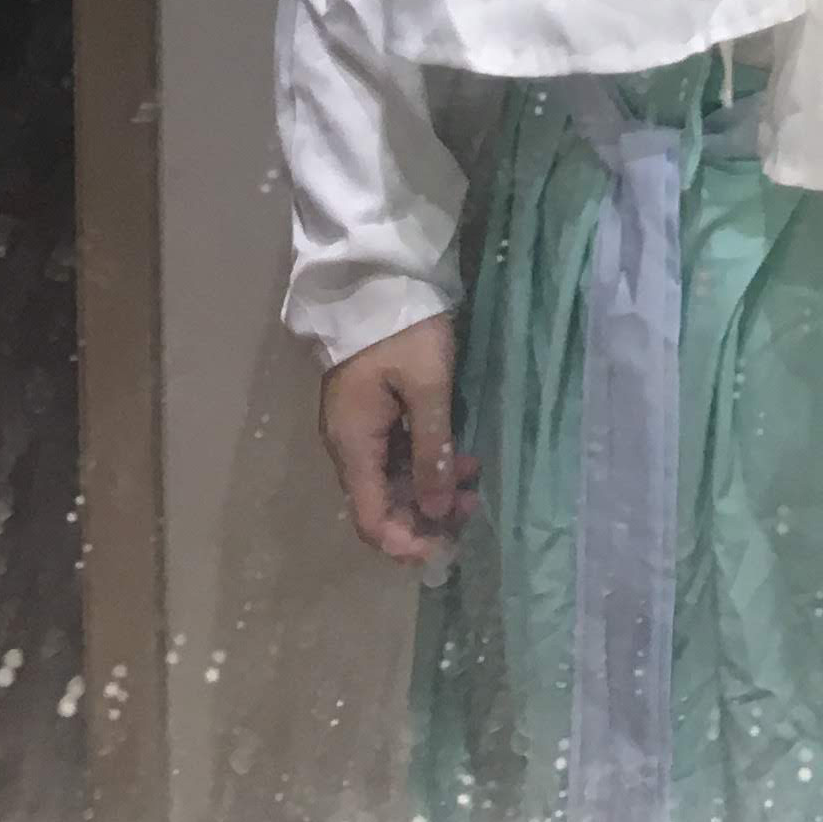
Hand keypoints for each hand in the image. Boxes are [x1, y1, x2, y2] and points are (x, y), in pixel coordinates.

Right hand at [319, 314, 477, 562]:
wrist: (376, 275)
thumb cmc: (403, 329)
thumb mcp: (427, 387)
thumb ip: (431, 451)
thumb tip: (437, 511)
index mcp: (353, 444)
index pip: (371, 520)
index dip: (406, 542)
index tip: (447, 546)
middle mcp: (347, 445)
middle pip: (380, 505)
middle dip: (426, 516)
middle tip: (473, 506)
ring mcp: (357, 427)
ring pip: (390, 481)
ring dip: (430, 489)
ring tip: (474, 478)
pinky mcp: (370, 411)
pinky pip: (393, 455)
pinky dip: (424, 463)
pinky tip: (457, 454)